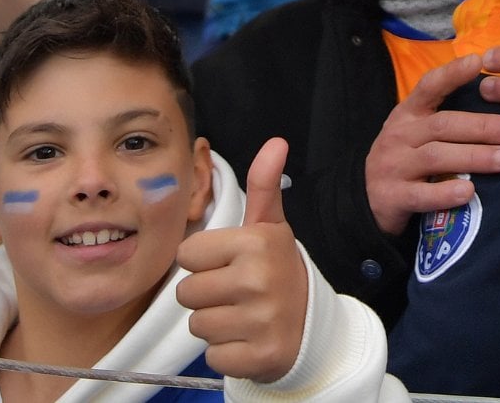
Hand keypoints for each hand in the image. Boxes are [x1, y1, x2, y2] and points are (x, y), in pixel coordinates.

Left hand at [178, 138, 308, 382]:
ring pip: (197, 325)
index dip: (205, 260)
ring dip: (215, 323)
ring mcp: (258, 321)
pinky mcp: (257, 358)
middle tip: (236, 292)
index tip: (231, 263)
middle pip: (186, 292)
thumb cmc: (278, 269)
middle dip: (207, 294)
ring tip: (241, 315)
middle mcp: (256, 280)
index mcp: (255, 242)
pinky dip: (226, 351)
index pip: (188, 254)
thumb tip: (276, 141)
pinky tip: (247, 339)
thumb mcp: (271, 226)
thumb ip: (264, 184)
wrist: (312, 325)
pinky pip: (213, 355)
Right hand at [365, 54, 499, 234]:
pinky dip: (445, 193)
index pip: (429, 86)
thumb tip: (499, 102)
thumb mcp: (418, 131)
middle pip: (443, 125)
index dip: (452, 73)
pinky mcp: (392, 197)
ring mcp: (394, 166)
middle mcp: (400, 135)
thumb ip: (449, 119)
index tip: (478, 61)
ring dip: (474, 157)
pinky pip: (421, 195)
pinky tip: (469, 192)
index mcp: (408, 113)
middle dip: (482, 126)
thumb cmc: (407, 157)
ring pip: (436, 157)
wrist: (367, 199)